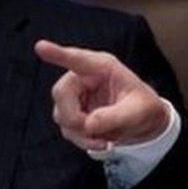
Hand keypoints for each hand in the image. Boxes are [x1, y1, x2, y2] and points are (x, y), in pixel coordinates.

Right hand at [38, 39, 169, 150]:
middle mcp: (85, 78)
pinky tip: (101, 141)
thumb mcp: (137, 112)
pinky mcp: (73, 112)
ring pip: (62, 115)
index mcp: (103, 67)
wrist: (145, 122)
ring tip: (107, 138)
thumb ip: (114, 117)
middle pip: (62, 93)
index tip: (41, 46)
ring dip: (82, 133)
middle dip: (74, 116)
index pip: (78, 59)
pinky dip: (83, 139)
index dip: (58, 54)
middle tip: (93, 130)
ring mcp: (76, 96)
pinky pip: (67, 129)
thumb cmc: (144, 108)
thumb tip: (88, 125)